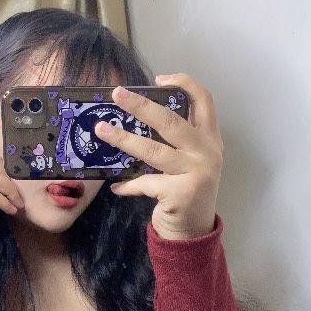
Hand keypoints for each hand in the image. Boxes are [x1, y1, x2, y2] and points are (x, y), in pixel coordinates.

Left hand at [94, 73, 222, 239]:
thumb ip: (173, 142)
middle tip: (117, 94)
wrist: (193, 232)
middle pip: (171, 121)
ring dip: (123, 139)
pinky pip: (145, 183)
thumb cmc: (185, 191)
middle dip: (141, 105)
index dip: (184, 83)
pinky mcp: (181, 193)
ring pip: (153, 150)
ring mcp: (197, 173)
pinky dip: (128, 185)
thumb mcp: (188, 162)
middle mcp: (207, 152)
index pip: (204, 100)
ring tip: (101, 130)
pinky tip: (116, 187)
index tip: (158, 78)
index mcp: (209, 139)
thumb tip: (133, 119)